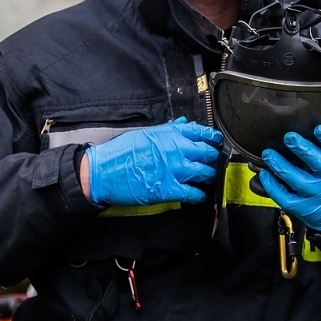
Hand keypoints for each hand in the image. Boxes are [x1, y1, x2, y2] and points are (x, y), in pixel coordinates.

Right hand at [84, 118, 222, 206]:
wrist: (103, 172)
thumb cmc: (120, 152)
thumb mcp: (145, 134)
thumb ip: (168, 130)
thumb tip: (184, 124)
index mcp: (170, 135)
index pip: (202, 133)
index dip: (214, 139)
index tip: (218, 143)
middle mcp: (175, 150)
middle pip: (208, 154)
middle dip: (215, 159)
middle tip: (215, 164)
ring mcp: (173, 170)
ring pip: (205, 173)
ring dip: (210, 177)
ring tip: (209, 180)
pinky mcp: (168, 189)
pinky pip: (193, 193)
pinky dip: (200, 196)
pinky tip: (200, 196)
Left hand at [259, 126, 320, 232]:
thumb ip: (317, 143)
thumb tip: (285, 126)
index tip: (318, 129)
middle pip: (318, 163)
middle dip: (303, 150)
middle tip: (289, 137)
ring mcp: (317, 193)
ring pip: (299, 181)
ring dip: (282, 166)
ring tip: (268, 154)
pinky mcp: (304, 207)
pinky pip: (287, 198)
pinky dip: (273, 187)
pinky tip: (264, 175)